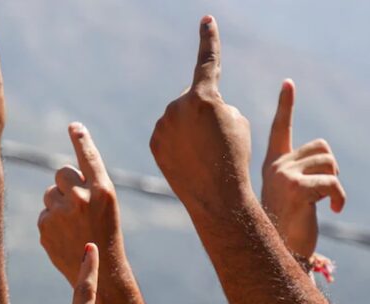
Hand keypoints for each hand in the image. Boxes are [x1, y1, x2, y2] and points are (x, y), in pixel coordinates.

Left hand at [38, 122, 123, 286]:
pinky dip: (51, 221)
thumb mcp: (106, 206)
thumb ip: (87, 186)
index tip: (74, 126)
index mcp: (103, 191)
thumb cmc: (106, 233)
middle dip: (66, 183)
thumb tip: (59, 174)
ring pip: (49, 192)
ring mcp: (61, 213)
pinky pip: (44, 212)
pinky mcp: (45, 226)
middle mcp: (81, 198)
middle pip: (61, 172)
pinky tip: (65, 235)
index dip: (81, 140)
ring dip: (58, 201)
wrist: (100, 271)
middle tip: (79, 202)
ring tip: (73, 222)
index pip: (88, 157)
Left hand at [150, 16, 252, 216]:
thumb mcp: (237, 122)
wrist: (216, 196)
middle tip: (214, 138)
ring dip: (190, 128)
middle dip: (202, 111)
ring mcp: (163, 124)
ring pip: (179, 117)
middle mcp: (178, 106)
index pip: (207, 61)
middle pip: (192, 98)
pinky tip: (188, 159)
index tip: (206, 20)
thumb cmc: (235, 156)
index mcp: (204, 97)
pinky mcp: (154, 141)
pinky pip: (168, 133)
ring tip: (203, 152)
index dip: (209, 39)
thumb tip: (197, 106)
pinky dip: (178, 141)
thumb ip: (217, 104)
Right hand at [261, 79, 345, 257]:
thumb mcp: (293, 195)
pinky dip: (339, 198)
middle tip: (324, 192)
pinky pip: (332, 182)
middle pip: (321, 148)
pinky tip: (331, 210)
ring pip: (329, 163)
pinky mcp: (296, 188)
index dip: (286, 105)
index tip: (288, 83)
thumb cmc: (288, 227)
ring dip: (336, 184)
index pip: (281, 128)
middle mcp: (275, 166)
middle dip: (332, 169)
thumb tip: (327, 172)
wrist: (278, 250)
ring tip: (326, 203)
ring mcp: (283, 176)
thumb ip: (302, 176)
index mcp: (273, 165)